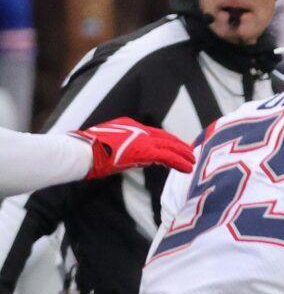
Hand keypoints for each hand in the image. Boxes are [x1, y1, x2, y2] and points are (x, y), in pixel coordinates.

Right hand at [73, 119, 195, 177]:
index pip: (152, 133)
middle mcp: (136, 129)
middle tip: (190, 152)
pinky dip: (179, 162)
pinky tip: (188, 168)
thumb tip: (124, 158)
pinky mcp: (144, 151)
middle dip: (178, 145)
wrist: (80, 151)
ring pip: (169, 146)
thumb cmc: (84, 151)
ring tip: (192, 161)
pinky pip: (167, 157)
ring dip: (183, 154)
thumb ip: (118, 149)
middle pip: (164, 137)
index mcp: (127, 125)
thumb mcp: (104, 145)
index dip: (166, 140)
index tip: (175, 146)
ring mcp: (141, 139)